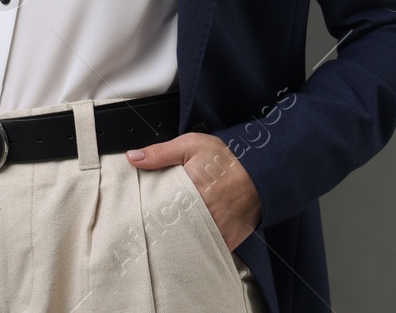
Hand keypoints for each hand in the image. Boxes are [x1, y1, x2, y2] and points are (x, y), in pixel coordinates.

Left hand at [126, 133, 261, 249]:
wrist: (261, 171)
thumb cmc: (226, 158)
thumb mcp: (191, 146)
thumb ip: (160, 153)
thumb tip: (133, 158)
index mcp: (193, 191)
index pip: (162, 210)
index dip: (149, 215)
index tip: (140, 215)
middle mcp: (206, 214)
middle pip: (174, 229)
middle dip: (161, 230)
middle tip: (149, 229)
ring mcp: (219, 230)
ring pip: (191, 243)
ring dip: (179, 241)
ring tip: (165, 238)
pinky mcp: (230, 239)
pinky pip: (209, 250)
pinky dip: (199, 248)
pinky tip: (187, 243)